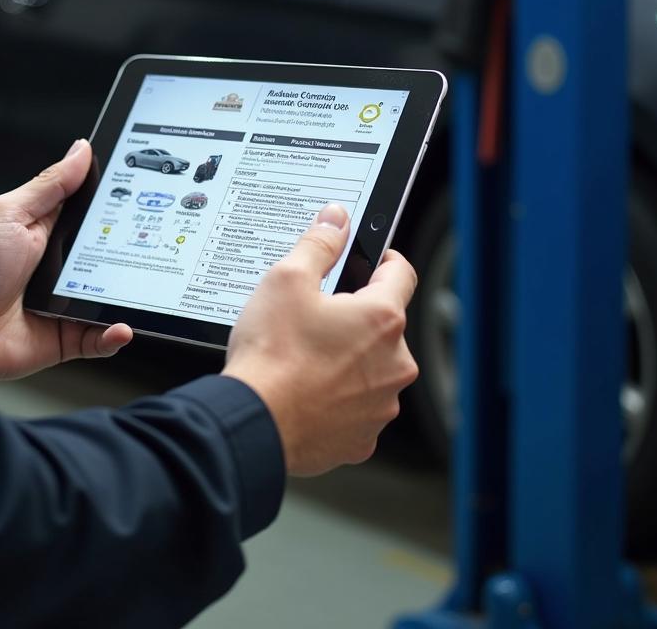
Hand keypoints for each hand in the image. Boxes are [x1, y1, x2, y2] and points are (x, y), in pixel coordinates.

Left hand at [0, 140, 132, 380]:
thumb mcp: (12, 214)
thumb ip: (50, 186)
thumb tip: (81, 150)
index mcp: (50, 229)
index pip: (94, 212)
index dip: (119, 202)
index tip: (146, 192)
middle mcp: (63, 265)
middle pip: (111, 253)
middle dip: (134, 249)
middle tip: (156, 243)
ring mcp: (67, 301)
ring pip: (112, 297)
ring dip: (130, 295)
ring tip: (146, 289)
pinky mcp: (67, 335)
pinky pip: (100, 338)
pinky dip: (114, 336)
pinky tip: (122, 328)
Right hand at [223, 203, 417, 475]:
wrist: (255, 421)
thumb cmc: (271, 355)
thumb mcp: (287, 279)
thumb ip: (319, 243)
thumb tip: (336, 219)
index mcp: (382, 319)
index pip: (401, 273)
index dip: (382, 260)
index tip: (367, 261)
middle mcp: (394, 364)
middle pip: (383, 324)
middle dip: (354, 316)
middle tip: (314, 315)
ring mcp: (381, 405)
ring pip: (371, 367)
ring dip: (347, 358)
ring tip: (304, 356)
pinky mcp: (363, 437)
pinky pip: (356, 406)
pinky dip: (336, 396)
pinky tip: (305, 388)